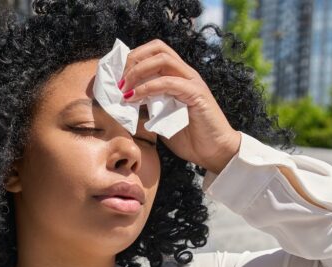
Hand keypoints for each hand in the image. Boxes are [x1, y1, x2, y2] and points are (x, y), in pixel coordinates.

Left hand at [117, 39, 241, 173]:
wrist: (214, 152)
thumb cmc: (189, 138)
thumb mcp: (160, 119)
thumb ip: (147, 107)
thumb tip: (125, 102)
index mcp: (177, 77)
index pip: (154, 53)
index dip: (133, 60)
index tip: (117, 78)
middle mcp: (186, 74)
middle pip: (157, 49)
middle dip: (133, 60)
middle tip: (118, 81)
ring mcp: (192, 82)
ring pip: (163, 59)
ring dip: (138, 71)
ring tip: (124, 88)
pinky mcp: (196, 94)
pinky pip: (169, 83)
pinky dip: (148, 88)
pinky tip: (134, 98)